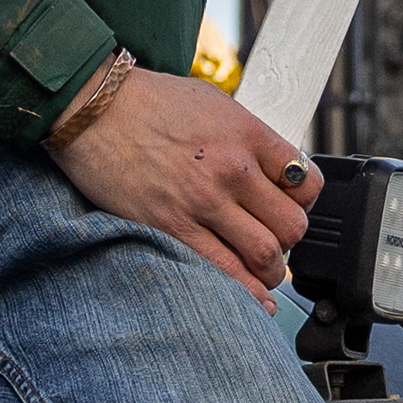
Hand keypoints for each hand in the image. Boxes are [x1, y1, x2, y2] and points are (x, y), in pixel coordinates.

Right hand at [53, 67, 319, 300]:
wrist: (94, 108)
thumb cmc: (150, 102)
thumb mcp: (213, 103)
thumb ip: (248, 137)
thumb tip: (275, 171)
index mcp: (246, 133)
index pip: (307, 182)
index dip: (305, 202)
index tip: (292, 206)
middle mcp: (232, 168)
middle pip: (292, 226)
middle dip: (289, 241)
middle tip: (274, 239)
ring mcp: (203, 202)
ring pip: (265, 256)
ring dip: (271, 271)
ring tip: (262, 268)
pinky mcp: (172, 228)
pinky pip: (224, 272)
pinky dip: (248, 294)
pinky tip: (256, 301)